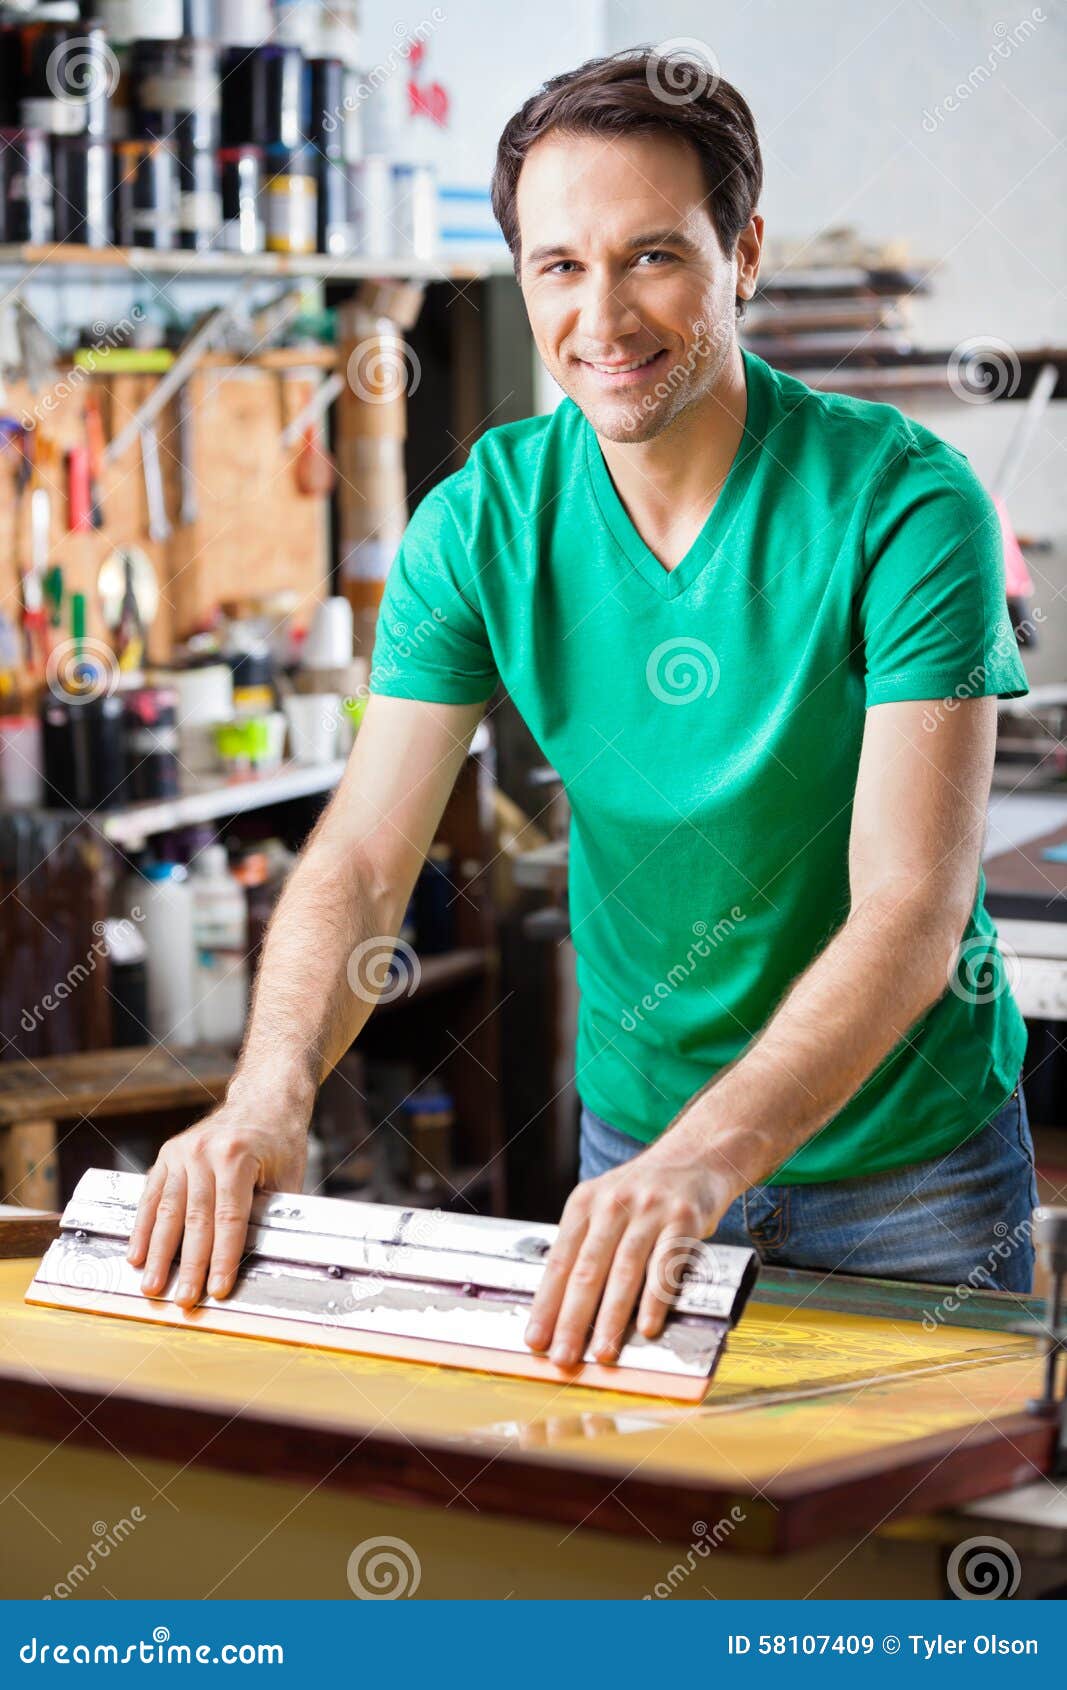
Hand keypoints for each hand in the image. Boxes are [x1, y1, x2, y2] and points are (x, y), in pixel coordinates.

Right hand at [126, 1104, 308, 1309]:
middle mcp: (204, 1152)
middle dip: (189, 1265)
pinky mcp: (167, 1155)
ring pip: (166, 1211)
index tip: (218, 1289)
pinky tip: (137, 1255)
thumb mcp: (288, 1173)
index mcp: (237, 1156)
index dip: (223, 1257)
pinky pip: (151, 1196)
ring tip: (152, 1286)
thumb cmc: (279, 1141)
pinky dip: (142, 1228)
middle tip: (183, 1300)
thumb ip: (274, 1212)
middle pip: (195, 1219)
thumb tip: (264, 1258)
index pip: (229, 1217)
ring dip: (159, 1253)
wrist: (262, 1099)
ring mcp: (181, 1152)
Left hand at [524, 1144, 732, 1367]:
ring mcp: (650, 1210)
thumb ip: (586, 1245)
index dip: (546, 1303)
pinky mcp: (684, 1219)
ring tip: (602, 1352)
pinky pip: (666, 1265)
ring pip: (624, 1271)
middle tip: (563, 1357)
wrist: (696, 1155)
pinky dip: (655, 1299)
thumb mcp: (605, 1205)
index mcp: (585, 1203)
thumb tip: (562, 1308)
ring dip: (611, 1318)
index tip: (535, 1339)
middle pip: (587, 1270)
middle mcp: (613, 1204)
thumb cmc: (643, 1193)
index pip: (559, 1261)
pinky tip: (646, 1326)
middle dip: (572, 1319)